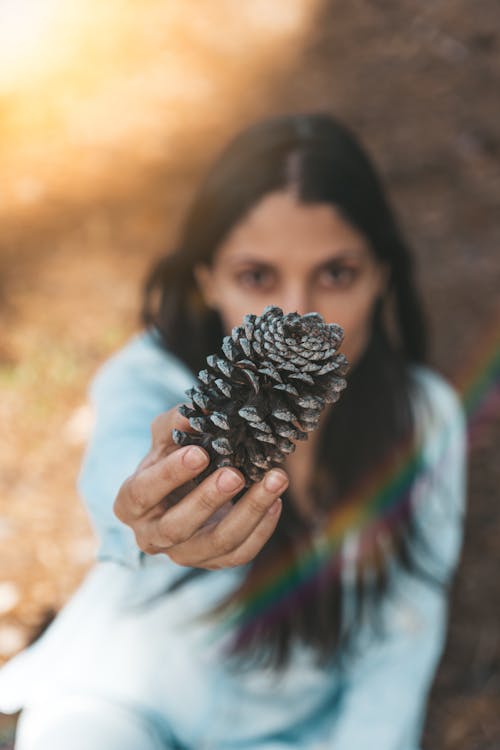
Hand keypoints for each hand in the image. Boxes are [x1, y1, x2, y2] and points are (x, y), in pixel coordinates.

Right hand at [113, 405, 287, 568]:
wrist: (183, 488)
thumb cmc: (170, 458)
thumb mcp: (166, 437)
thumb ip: (177, 422)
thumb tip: (201, 409)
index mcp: (130, 504)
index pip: (143, 492)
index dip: (169, 475)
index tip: (198, 452)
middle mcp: (152, 536)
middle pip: (177, 527)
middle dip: (207, 500)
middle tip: (235, 474)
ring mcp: (184, 554)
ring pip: (217, 543)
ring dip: (249, 512)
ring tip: (275, 479)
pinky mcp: (214, 562)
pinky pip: (241, 554)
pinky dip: (262, 529)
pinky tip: (275, 501)